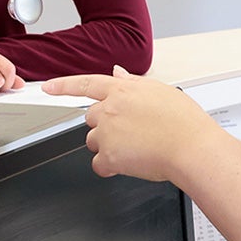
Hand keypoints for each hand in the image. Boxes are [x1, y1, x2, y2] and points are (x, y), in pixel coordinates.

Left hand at [49, 67, 217, 184]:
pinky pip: (99, 165)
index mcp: (122, 91)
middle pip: (90, 119)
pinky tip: (131, 163)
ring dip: (108, 147)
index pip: (86, 84)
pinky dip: (110, 167)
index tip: (48, 87)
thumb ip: (133, 82)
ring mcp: (107, 133)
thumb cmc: (184, 122)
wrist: (192, 148)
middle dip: (104, 127)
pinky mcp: (109, 156)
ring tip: (137, 148)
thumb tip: (118, 73)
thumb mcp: (161, 91)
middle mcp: (110, 110)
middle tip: (131, 133)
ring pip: (94, 142)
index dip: (64, 85)